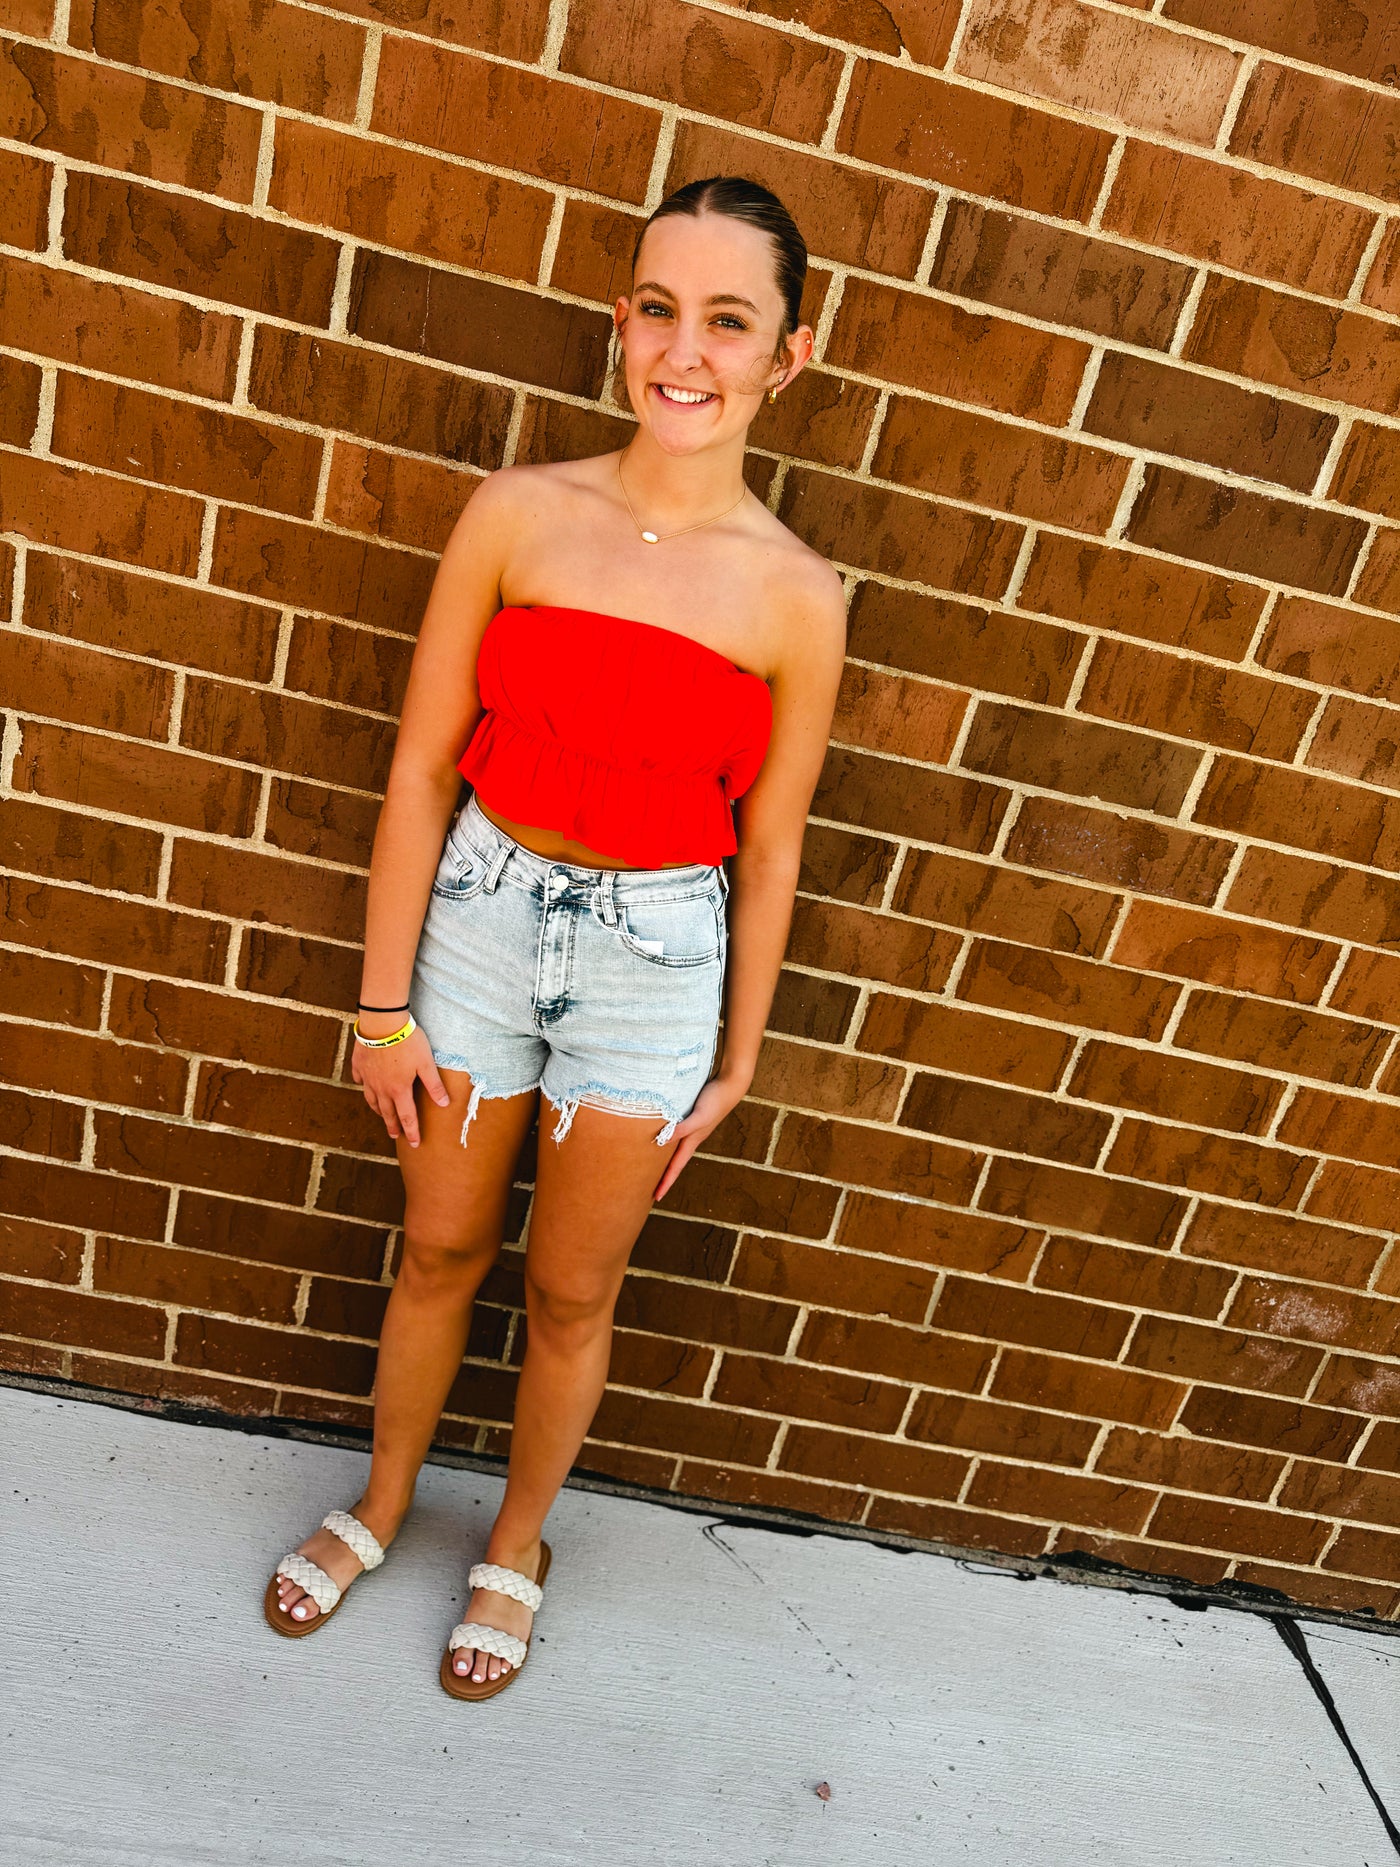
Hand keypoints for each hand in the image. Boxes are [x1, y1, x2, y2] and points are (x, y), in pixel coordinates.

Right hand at [351, 1024, 449, 1147]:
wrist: (382, 1022)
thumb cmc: (408, 1041)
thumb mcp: (426, 1063)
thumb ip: (434, 1085)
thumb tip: (444, 1104)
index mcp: (399, 1089)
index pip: (407, 1117)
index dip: (412, 1132)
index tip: (415, 1144)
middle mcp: (381, 1087)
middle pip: (387, 1112)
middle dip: (393, 1125)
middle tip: (396, 1136)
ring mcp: (368, 1077)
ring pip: (372, 1099)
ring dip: (378, 1110)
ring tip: (381, 1115)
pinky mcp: (359, 1064)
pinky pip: (360, 1080)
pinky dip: (364, 1087)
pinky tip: (366, 1087)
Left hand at [652, 1072, 750, 1201]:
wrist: (730, 1085)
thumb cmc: (715, 1101)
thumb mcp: (698, 1116)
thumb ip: (682, 1129)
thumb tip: (661, 1141)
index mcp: (692, 1141)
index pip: (675, 1167)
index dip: (666, 1182)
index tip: (656, 1197)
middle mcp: (692, 1137)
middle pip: (674, 1161)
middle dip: (664, 1176)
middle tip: (650, 1188)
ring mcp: (693, 1128)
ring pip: (675, 1148)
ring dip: (665, 1158)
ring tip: (652, 1166)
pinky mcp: (691, 1116)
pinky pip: (676, 1133)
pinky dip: (667, 1138)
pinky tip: (662, 1135)